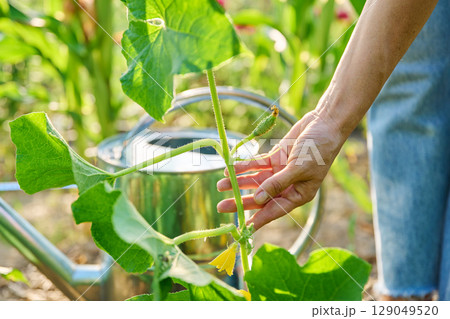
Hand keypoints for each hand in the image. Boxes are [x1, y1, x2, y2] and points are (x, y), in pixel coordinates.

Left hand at [216, 110, 344, 229]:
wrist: (324, 123)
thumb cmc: (319, 150)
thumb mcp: (298, 168)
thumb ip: (277, 184)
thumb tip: (258, 200)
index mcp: (298, 195)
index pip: (274, 210)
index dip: (258, 219)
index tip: (242, 228)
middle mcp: (287, 186)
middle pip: (260, 197)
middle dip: (241, 201)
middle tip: (221, 207)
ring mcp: (280, 171)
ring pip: (255, 180)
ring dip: (238, 182)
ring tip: (220, 185)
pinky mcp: (275, 157)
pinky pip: (256, 164)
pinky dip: (244, 166)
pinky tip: (230, 168)